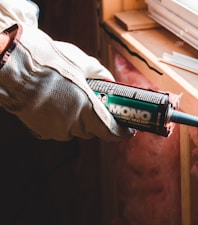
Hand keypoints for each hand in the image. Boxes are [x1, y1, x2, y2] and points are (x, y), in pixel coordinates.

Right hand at [0, 24, 134, 141]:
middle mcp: (73, 124)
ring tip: (72, 98)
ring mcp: (55, 129)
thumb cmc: (47, 61)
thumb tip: (111, 81)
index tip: (128, 130)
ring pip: (77, 130)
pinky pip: (60, 129)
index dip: (122, 133)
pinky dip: (63, 120)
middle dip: (99, 120)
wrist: (10, 65)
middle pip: (94, 131)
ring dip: (80, 119)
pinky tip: (57, 103)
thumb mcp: (81, 62)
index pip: (111, 132)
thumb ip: (101, 74)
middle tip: (97, 104)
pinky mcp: (41, 131)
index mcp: (86, 109)